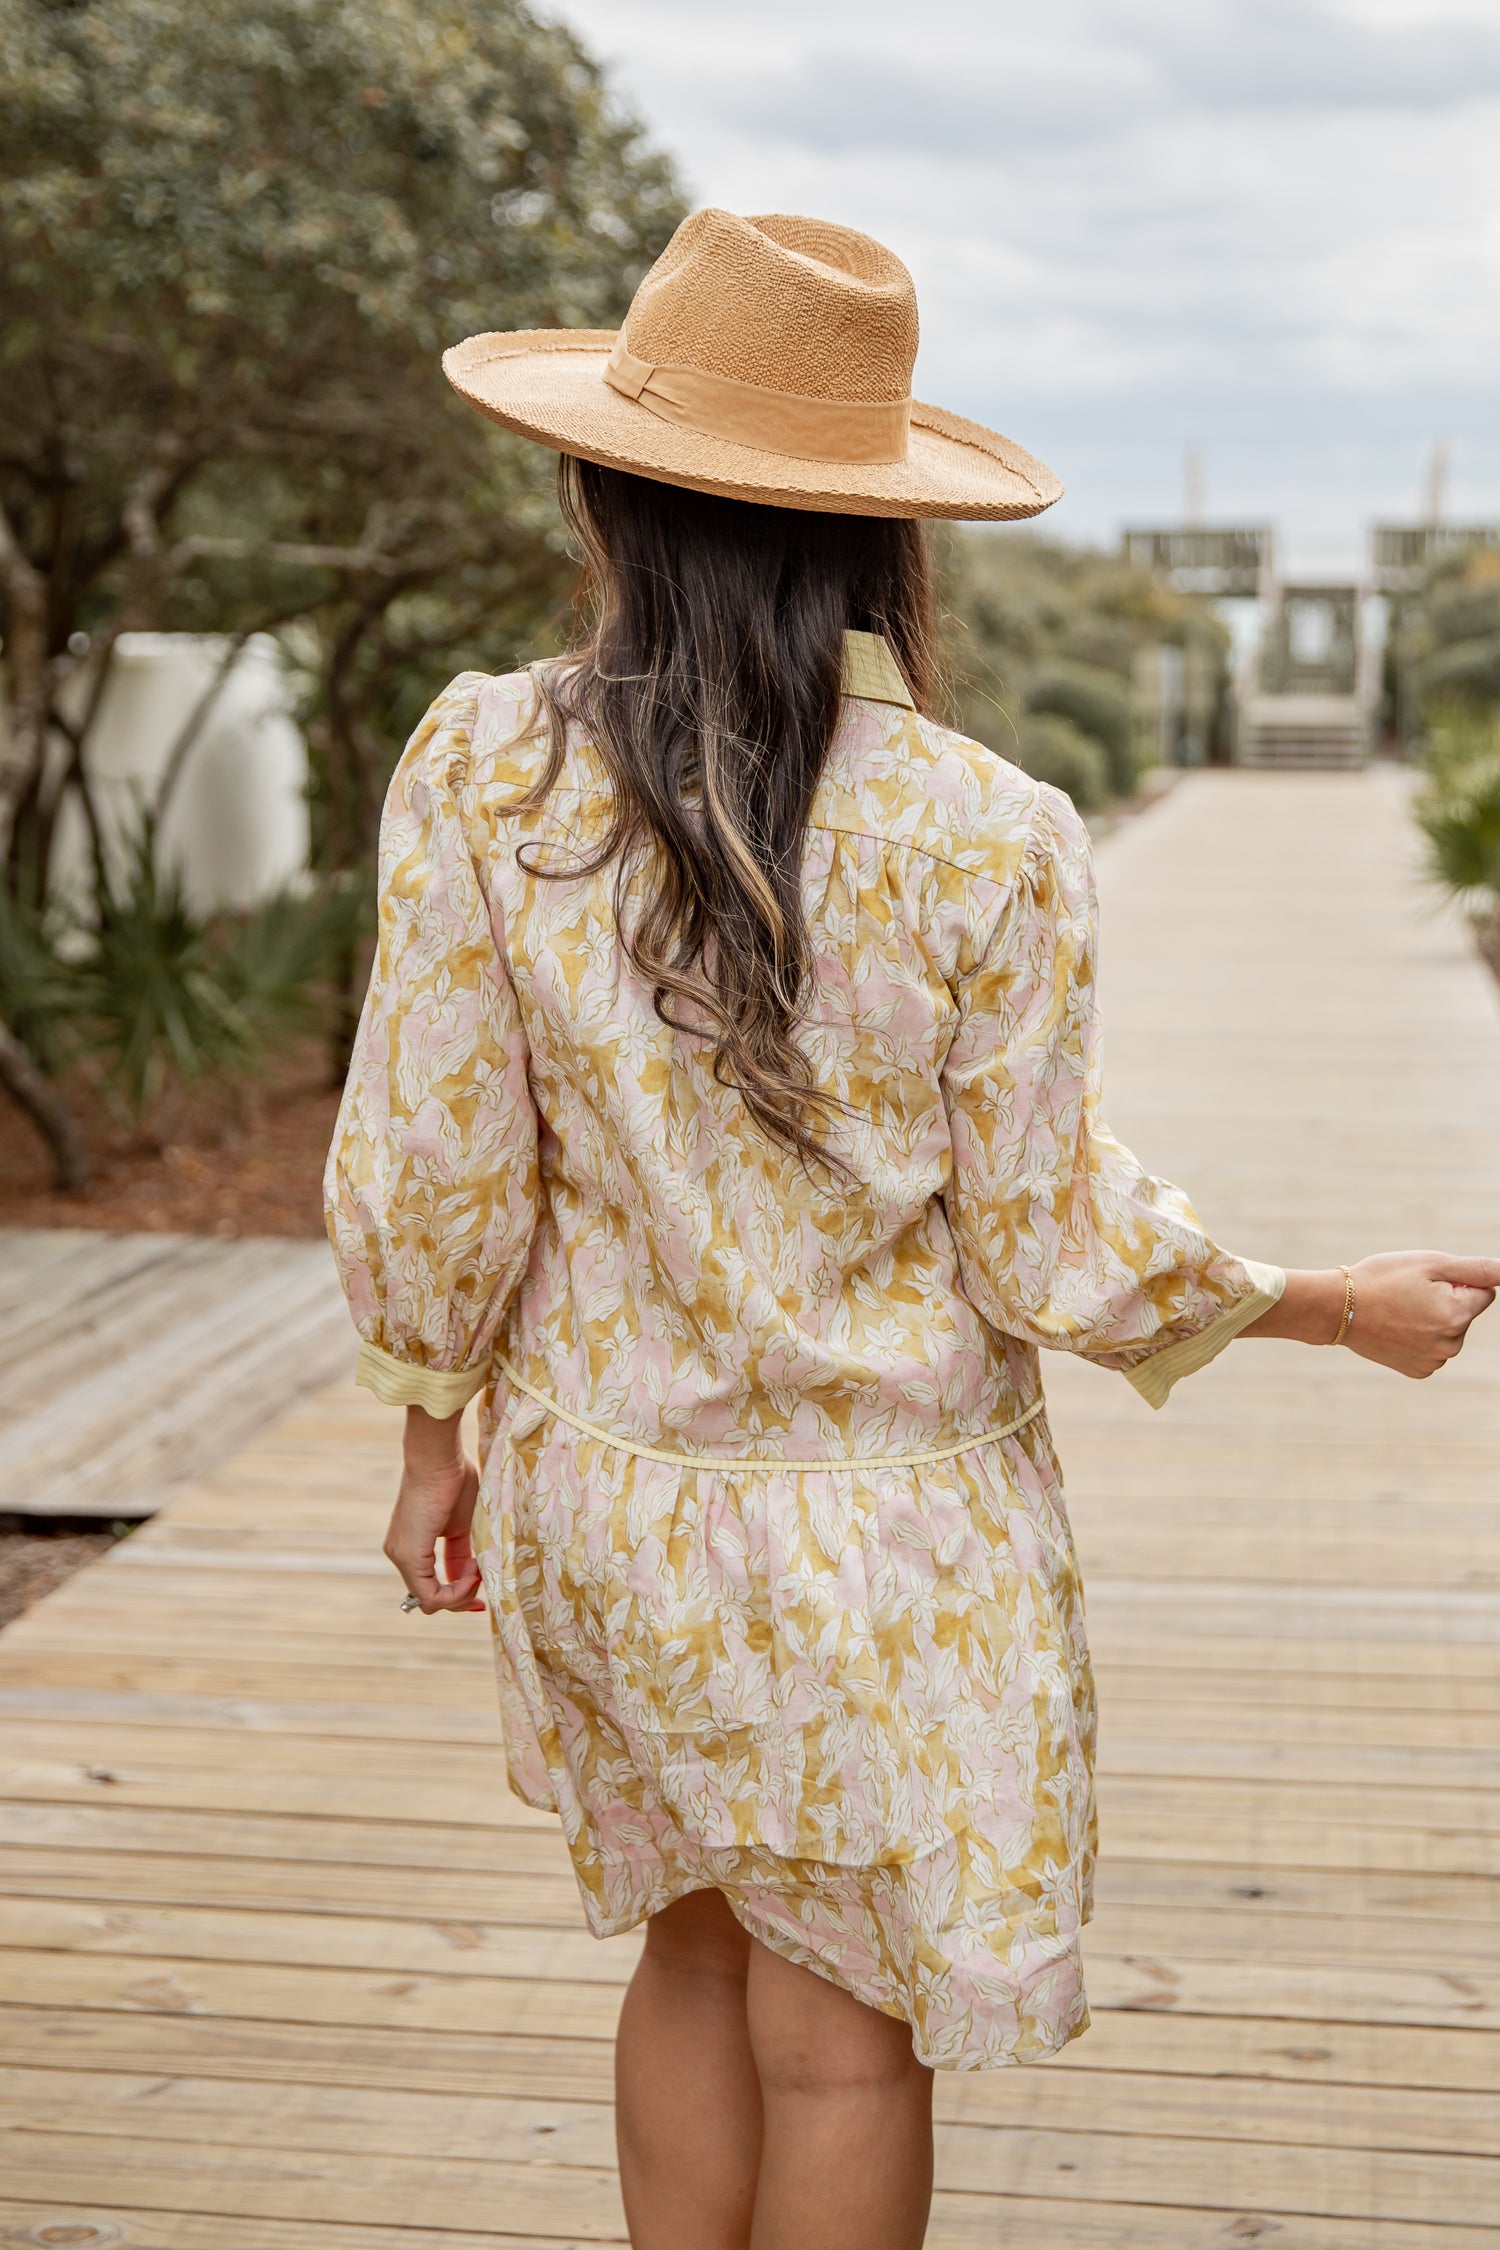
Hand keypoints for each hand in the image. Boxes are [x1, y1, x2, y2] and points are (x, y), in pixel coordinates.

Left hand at [384, 1405, 484, 1614]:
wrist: (439, 1458)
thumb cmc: (454, 1478)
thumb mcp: (463, 1524)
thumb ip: (462, 1552)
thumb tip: (472, 1573)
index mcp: (412, 1546)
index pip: (432, 1585)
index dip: (459, 1594)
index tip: (483, 1585)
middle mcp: (400, 1554)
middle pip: (430, 1598)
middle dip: (460, 1600)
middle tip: (482, 1596)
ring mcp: (401, 1556)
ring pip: (429, 1600)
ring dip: (461, 1593)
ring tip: (479, 1572)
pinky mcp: (408, 1556)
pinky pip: (429, 1595)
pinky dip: (456, 1591)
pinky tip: (473, 1572)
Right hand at [1342, 1253, 1499, 1378]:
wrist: (1336, 1308)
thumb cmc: (1382, 1278)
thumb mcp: (1431, 1263)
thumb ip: (1478, 1269)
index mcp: (1459, 1315)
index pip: (1484, 1293)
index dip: (1457, 1281)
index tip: (1426, 1282)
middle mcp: (1451, 1344)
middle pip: (1466, 1314)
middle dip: (1447, 1301)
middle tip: (1409, 1294)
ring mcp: (1434, 1361)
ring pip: (1449, 1332)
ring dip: (1433, 1320)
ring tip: (1399, 1310)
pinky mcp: (1418, 1370)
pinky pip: (1433, 1349)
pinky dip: (1420, 1338)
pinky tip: (1397, 1329)